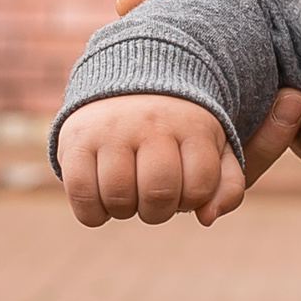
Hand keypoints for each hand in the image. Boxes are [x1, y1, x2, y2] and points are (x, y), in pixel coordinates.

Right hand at [60, 94, 244, 226]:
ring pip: (118, 197)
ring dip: (125, 211)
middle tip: (153, 197)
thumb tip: (207, 218)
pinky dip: (93, 213)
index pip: (199, 186)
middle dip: (158, 211)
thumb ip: (226, 187)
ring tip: (129, 193)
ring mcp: (111, 130)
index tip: (184, 187)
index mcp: (193, 125)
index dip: (192, 200)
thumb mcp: (213, 150)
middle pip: (158, 194)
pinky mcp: (74, 140)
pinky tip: (103, 200)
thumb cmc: (178, 131)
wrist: (127, 82)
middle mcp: (151, 123)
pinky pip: (82, 195)